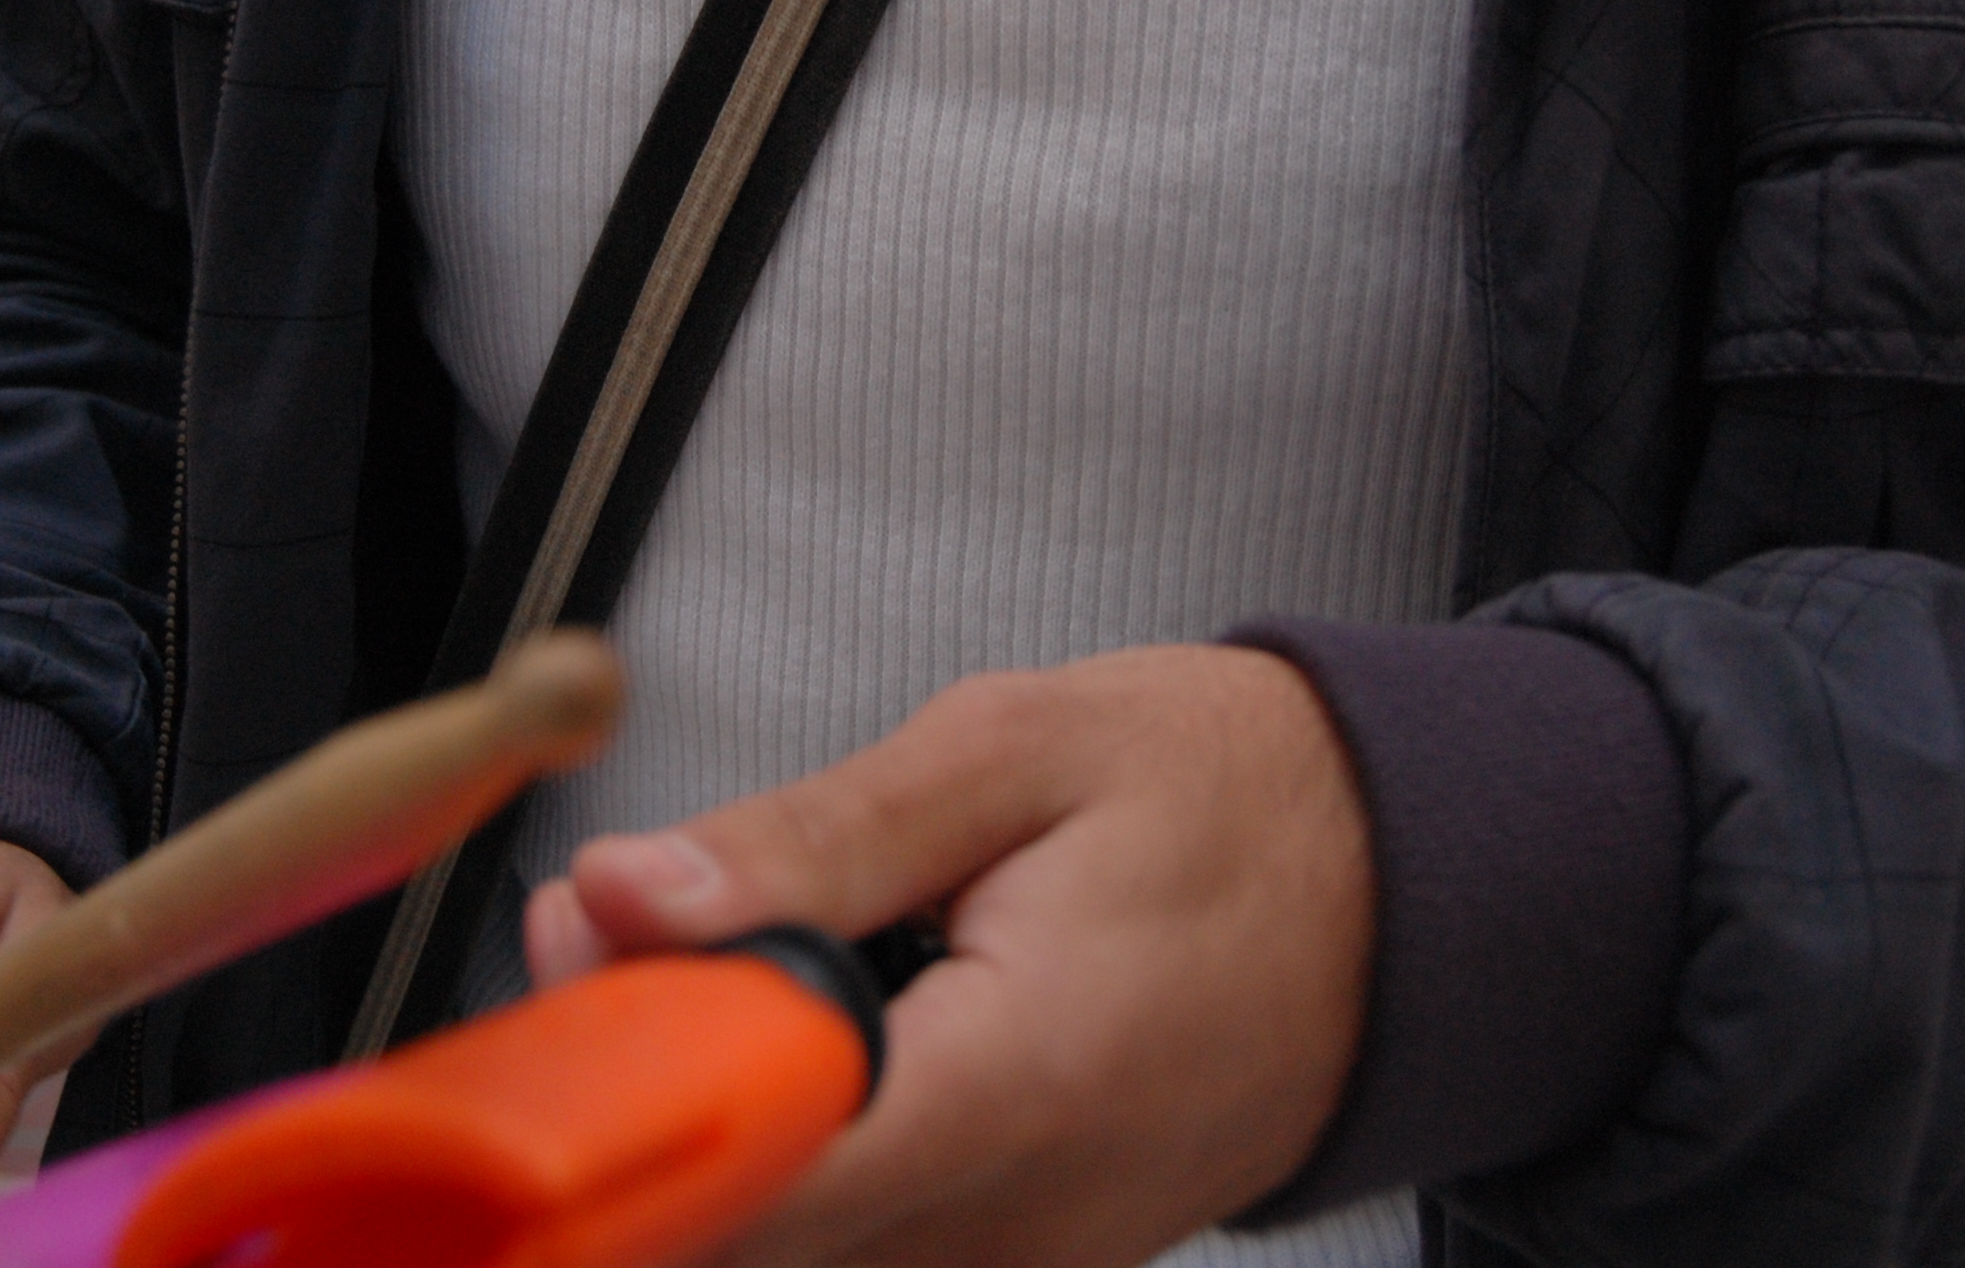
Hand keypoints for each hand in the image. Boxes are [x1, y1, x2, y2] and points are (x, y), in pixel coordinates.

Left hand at [523, 645, 1372, 1267]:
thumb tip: (622, 899)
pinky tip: (799, 1046)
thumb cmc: (1225, 796)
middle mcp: (1024, 1219)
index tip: (556, 977)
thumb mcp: (1013, 748)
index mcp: (1025, 1078)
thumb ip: (812, 839)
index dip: (617, 1096)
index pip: (766, 1172)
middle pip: (746, 1233)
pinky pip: (859, 1252)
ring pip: (789, 1254)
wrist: (1408, 891)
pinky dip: (791, 1162)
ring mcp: (1030, 1265)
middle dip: (635, 1092)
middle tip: (606, 932)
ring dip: (707, 1126)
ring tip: (711, 963)